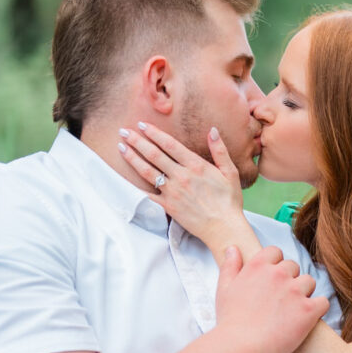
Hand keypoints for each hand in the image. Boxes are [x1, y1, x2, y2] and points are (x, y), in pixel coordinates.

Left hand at [118, 120, 247, 251]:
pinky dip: (136, 185)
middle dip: (137, 141)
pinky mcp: (168, 206)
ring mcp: (173, 192)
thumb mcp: (230, 172)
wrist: (223, 228)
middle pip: (154, 155)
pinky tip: (125, 176)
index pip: (170, 144)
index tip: (142, 125)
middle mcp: (181, 176)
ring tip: (121, 148)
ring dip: (133, 158)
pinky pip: (148, 194)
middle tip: (124, 131)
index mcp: (196, 166)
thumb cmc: (229, 201)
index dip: (154, 133)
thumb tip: (211, 130)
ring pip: (147, 171)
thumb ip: (219, 150)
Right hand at [216, 245, 327, 352]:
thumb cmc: (230, 321)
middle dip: (289, 280)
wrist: (240, 348)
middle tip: (280, 301)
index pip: (276, 252)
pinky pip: (323, 302)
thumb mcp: (224, 289)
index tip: (271, 282)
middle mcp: (279, 274)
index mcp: (258, 266)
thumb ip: (231, 266)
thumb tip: (234, 249)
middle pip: (294, 267)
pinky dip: (317, 310)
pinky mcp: (308, 310)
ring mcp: (295, 291)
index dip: (275, 266)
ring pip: (310, 282)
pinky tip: (306, 319)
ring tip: (292, 311)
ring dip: (304, 293)